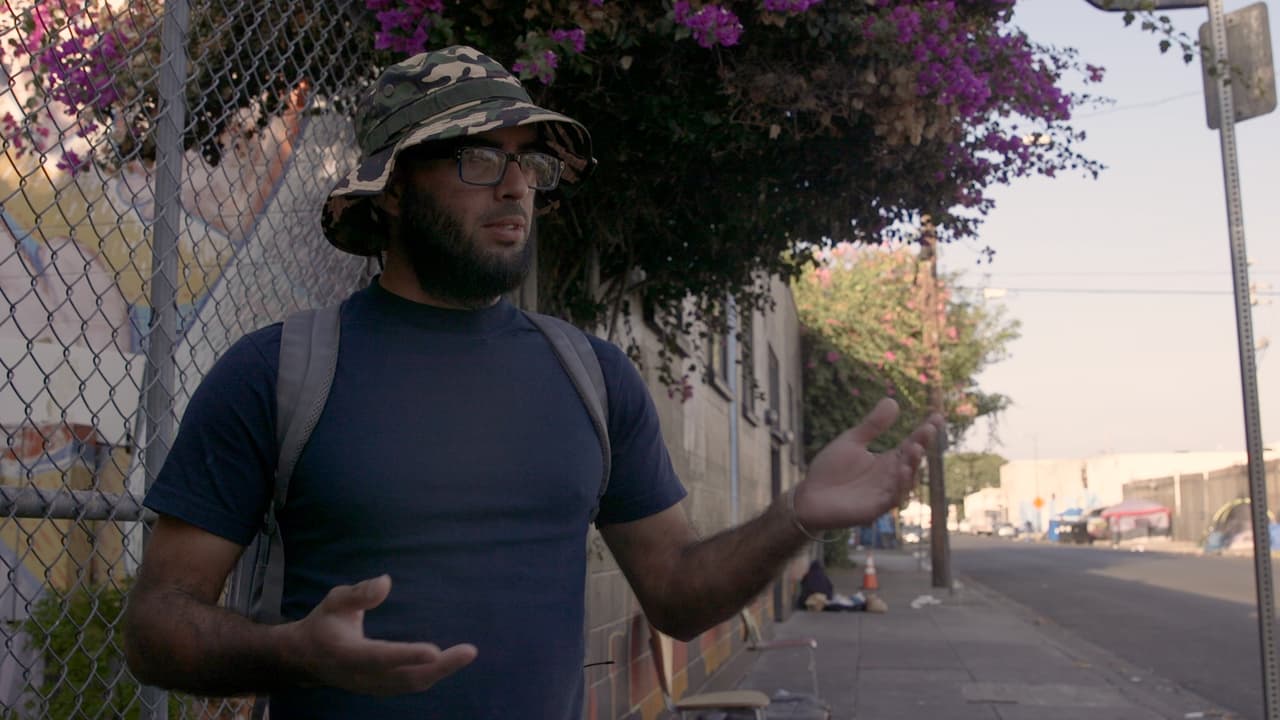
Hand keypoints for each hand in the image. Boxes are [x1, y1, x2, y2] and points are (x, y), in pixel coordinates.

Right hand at [283, 575, 476, 695]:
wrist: (305, 658)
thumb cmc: (324, 623)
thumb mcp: (334, 600)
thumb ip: (359, 593)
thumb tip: (386, 582)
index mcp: (346, 653)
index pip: (380, 657)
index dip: (406, 656)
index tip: (434, 651)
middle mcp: (361, 676)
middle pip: (405, 678)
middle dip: (440, 667)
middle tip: (469, 651)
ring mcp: (372, 687)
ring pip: (411, 685)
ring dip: (441, 672)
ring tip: (466, 654)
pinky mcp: (381, 688)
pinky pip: (410, 685)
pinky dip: (432, 675)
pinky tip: (450, 661)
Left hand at [793, 398, 942, 530]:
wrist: (809, 496)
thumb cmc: (830, 470)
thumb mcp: (852, 442)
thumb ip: (872, 425)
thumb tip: (892, 401)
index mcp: (887, 461)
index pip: (911, 444)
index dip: (925, 432)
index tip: (937, 416)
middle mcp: (891, 477)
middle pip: (912, 461)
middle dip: (921, 446)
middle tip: (926, 430)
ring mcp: (885, 493)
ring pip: (907, 480)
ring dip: (913, 465)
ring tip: (915, 448)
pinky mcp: (876, 508)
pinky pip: (893, 498)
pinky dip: (900, 486)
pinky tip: (902, 471)